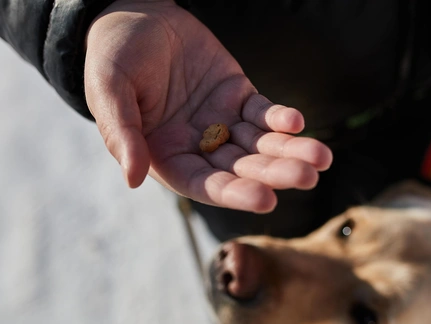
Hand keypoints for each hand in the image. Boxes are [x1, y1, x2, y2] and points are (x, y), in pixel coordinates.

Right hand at [84, 0, 331, 212]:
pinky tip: (297, 122)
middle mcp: (198, 147)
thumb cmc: (112, 57)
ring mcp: (221, 122)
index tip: (265, 199)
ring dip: (290, 152)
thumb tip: (133, 179)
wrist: (135, 15)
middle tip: (307, 177)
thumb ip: (121, 134)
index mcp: (167, 156)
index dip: (234, 193)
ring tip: (321, 158)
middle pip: (242, 168)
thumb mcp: (108, 91)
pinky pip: (263, 112)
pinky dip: (281, 118)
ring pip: (260, 145)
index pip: (205, 184)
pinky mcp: (238, 96)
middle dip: (275, 174)